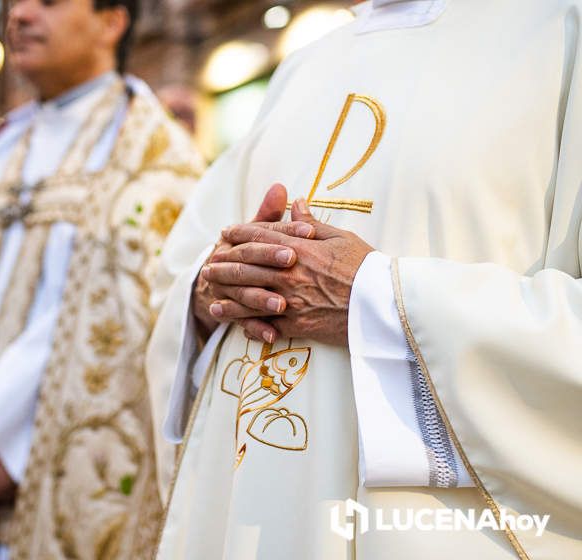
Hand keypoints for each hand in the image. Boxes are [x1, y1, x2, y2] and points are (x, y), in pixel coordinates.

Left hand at [205, 197, 373, 345]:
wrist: (385, 307)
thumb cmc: (368, 268)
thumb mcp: (342, 237)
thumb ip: (313, 223)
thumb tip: (297, 202)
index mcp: (301, 249)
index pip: (261, 237)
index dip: (241, 233)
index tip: (227, 231)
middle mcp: (289, 274)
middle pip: (247, 264)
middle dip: (225, 261)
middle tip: (210, 258)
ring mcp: (290, 301)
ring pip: (247, 295)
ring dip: (226, 291)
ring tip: (210, 288)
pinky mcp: (295, 325)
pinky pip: (262, 324)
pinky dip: (244, 321)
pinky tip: (229, 318)